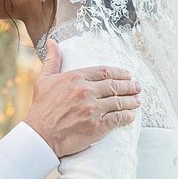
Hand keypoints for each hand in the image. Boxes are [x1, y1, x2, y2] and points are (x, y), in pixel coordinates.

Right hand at [25, 39, 141, 156]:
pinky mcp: (97, 126)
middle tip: (137, 87)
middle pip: (115, 85)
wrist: (40, 136)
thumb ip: (52, 60)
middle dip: (129, 86)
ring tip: (137, 100)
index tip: (127, 74)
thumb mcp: (43, 80)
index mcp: (75, 78)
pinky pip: (117, 118)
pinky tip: (131, 115)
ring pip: (119, 102)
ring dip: (131, 101)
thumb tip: (53, 42)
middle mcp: (86, 91)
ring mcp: (93, 109)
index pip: (104, 71)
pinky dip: (126, 116)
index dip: (119, 73)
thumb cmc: (40, 109)